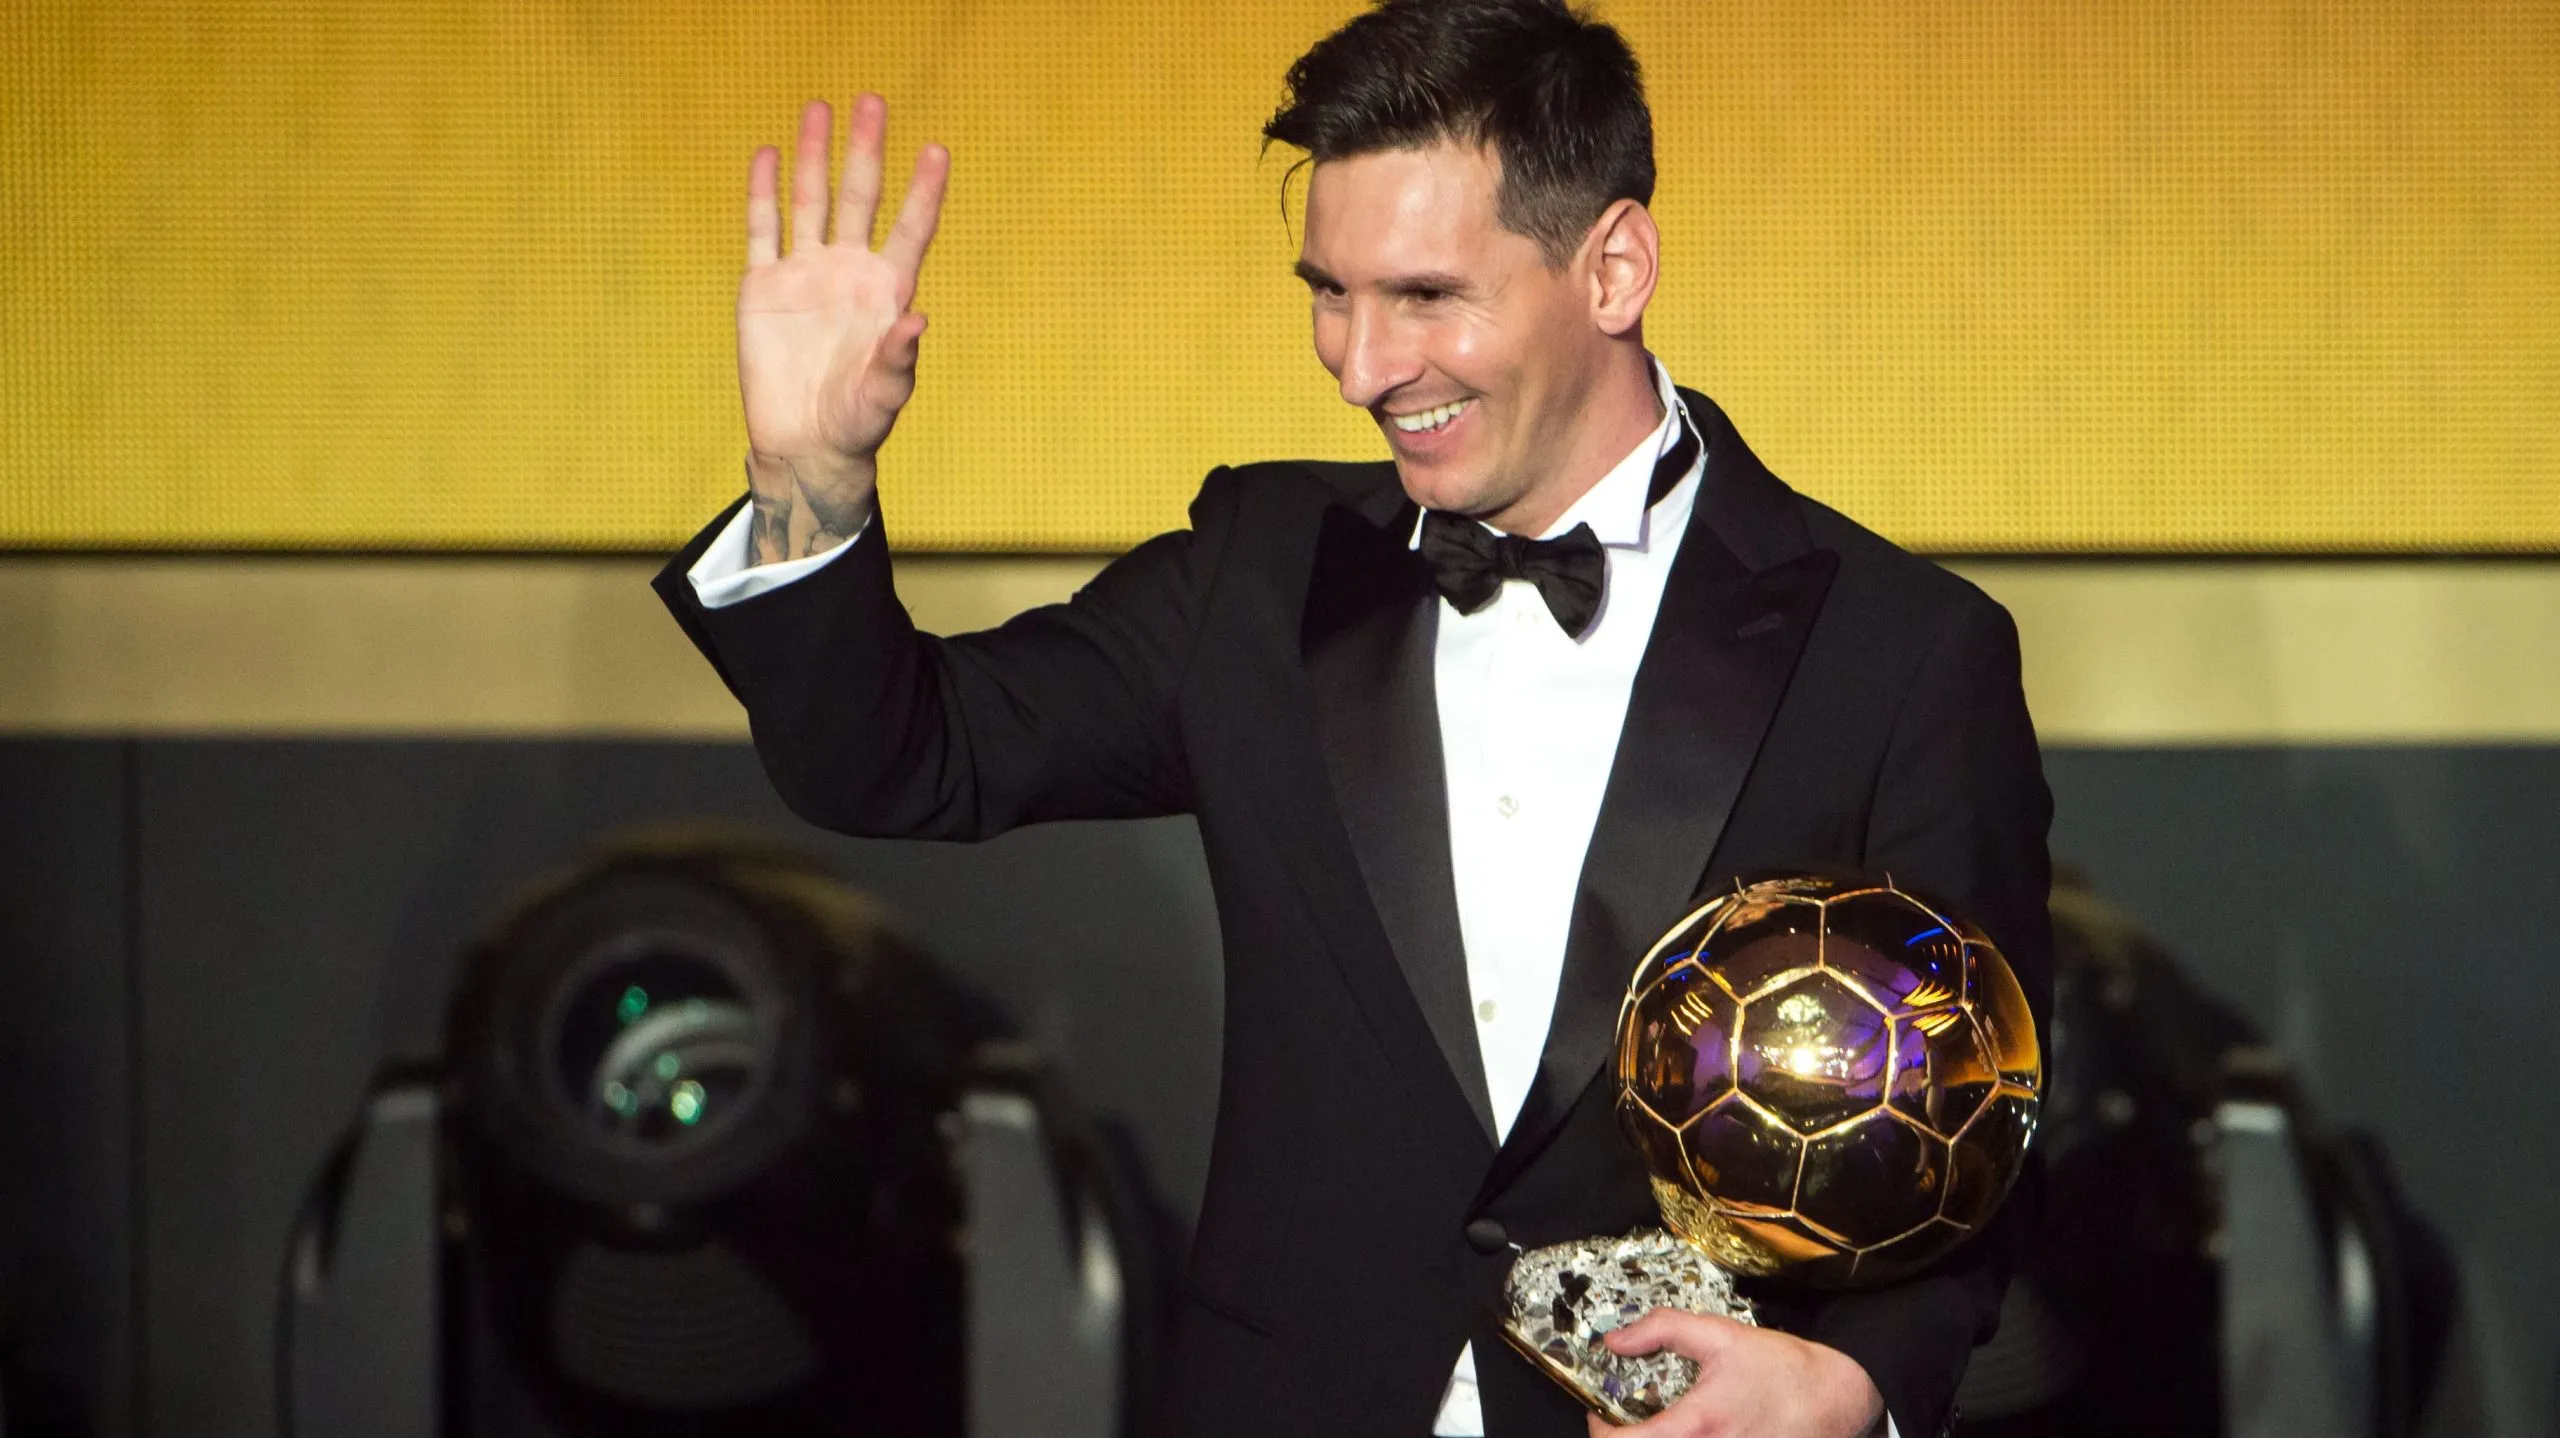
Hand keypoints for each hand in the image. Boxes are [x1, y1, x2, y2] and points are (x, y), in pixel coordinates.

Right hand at [737, 94, 947, 562]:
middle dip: (865, 150)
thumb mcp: (885, 395)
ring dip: (813, 157)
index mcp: (887, 292)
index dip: (923, 191)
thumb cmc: (857, 422)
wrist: (805, 443)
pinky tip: (767, 154)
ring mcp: (805, 274)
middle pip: (860, 197)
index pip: (910, 229)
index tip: (936, 151)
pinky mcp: (763, 288)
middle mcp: (849, 272)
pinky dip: (763, 194)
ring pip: (810, 201)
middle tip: (871, 102)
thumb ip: (900, 360)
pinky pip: (763, 230)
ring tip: (818, 108)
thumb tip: (917, 324)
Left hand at [1586, 1311, 1885, 1437]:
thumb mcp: (1719, 1336)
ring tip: (1660, 1426)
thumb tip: (1617, 1338)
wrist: (1838, 1401)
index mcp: (1697, 1425)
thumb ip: (1662, 1329)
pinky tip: (1690, 1432)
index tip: (1601, 1414)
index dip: (1600, 1430)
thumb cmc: (1783, 1370)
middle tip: (1627, 1421)